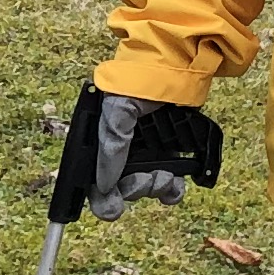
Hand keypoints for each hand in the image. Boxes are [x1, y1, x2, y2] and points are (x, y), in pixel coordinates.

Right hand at [54, 84, 223, 223]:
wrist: (178, 67)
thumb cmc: (139, 82)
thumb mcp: (116, 109)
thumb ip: (110, 145)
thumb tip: (105, 183)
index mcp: (102, 142)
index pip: (95, 181)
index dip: (102, 198)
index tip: (113, 207)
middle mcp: (124, 152)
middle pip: (122, 189)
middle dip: (135, 189)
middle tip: (148, 179)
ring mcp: (148, 155)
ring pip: (147, 188)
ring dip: (155, 188)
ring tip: (165, 175)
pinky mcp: (172, 156)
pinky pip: (169, 186)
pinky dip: (172, 189)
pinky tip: (176, 180)